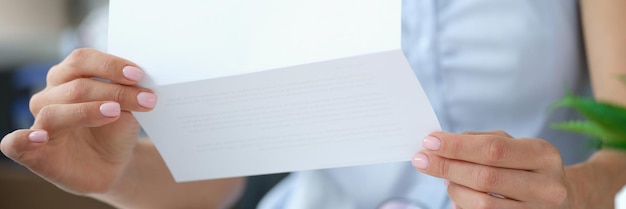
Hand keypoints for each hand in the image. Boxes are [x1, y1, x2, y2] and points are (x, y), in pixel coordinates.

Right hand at [0, 48, 156, 194]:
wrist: (115, 164)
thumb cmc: (116, 130)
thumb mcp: (126, 108)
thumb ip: (124, 92)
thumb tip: (137, 78)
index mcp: (68, 76)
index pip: (82, 60)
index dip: (110, 65)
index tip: (138, 74)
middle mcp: (50, 96)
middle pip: (75, 86)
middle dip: (114, 91)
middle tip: (146, 99)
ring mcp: (39, 124)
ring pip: (55, 111)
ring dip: (89, 110)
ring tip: (116, 112)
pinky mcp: (33, 153)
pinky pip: (14, 143)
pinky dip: (23, 138)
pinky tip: (40, 137)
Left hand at [413, 131, 573, 208]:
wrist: (562, 197)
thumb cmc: (527, 165)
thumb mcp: (512, 144)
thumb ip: (479, 141)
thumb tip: (439, 144)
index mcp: (543, 155)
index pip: (493, 150)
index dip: (457, 146)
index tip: (430, 142)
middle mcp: (546, 186)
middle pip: (485, 177)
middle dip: (447, 167)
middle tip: (422, 160)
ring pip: (482, 204)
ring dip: (454, 189)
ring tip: (445, 179)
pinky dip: (463, 205)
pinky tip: (456, 194)